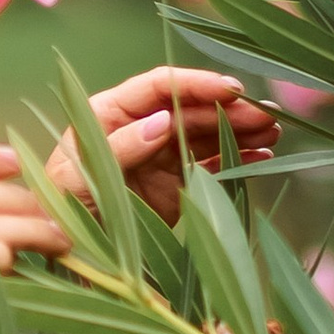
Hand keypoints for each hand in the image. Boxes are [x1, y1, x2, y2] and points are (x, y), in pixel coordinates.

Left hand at [44, 65, 276, 226]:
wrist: (63, 249)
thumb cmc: (60, 205)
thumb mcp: (80, 177)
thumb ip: (121, 148)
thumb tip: (162, 122)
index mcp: (111, 113)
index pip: (160, 86)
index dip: (196, 84)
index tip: (230, 89)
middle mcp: (140, 127)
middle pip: (191, 109)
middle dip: (229, 110)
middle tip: (266, 117)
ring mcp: (161, 154)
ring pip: (207, 134)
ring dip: (241, 130)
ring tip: (272, 133)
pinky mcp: (176, 183)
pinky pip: (211, 165)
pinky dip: (238, 159)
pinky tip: (263, 156)